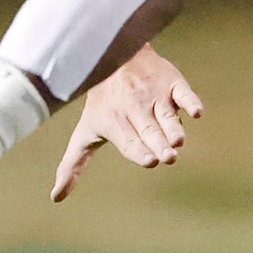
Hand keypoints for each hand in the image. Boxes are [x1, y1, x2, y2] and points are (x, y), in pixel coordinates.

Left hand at [50, 43, 205, 202]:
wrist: (116, 55)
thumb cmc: (101, 103)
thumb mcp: (84, 131)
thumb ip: (73, 164)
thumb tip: (56, 197)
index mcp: (113, 121)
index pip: (128, 141)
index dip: (138, 150)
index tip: (149, 161)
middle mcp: (134, 108)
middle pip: (149, 130)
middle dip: (158, 143)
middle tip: (168, 157)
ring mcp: (154, 95)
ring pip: (166, 114)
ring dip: (173, 126)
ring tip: (179, 140)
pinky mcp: (172, 82)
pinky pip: (182, 92)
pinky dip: (189, 101)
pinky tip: (195, 111)